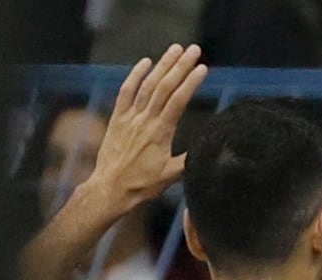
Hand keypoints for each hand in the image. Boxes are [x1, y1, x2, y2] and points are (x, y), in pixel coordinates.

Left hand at [87, 44, 206, 217]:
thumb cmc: (143, 184)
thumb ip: (190, 161)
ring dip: (162, 65)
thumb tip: (210, 149)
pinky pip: (126, 92)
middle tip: (194, 50)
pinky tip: (146, 63)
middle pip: (164, 86)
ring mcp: (130, 117)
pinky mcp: (118, 118)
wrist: (111, 187)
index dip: (191, 82)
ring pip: (148, 85)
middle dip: (180, 66)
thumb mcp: (172, 176)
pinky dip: (135, 75)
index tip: (203, 68)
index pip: (178, 101)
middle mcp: (145, 120)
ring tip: (175, 50)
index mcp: (161, 132)